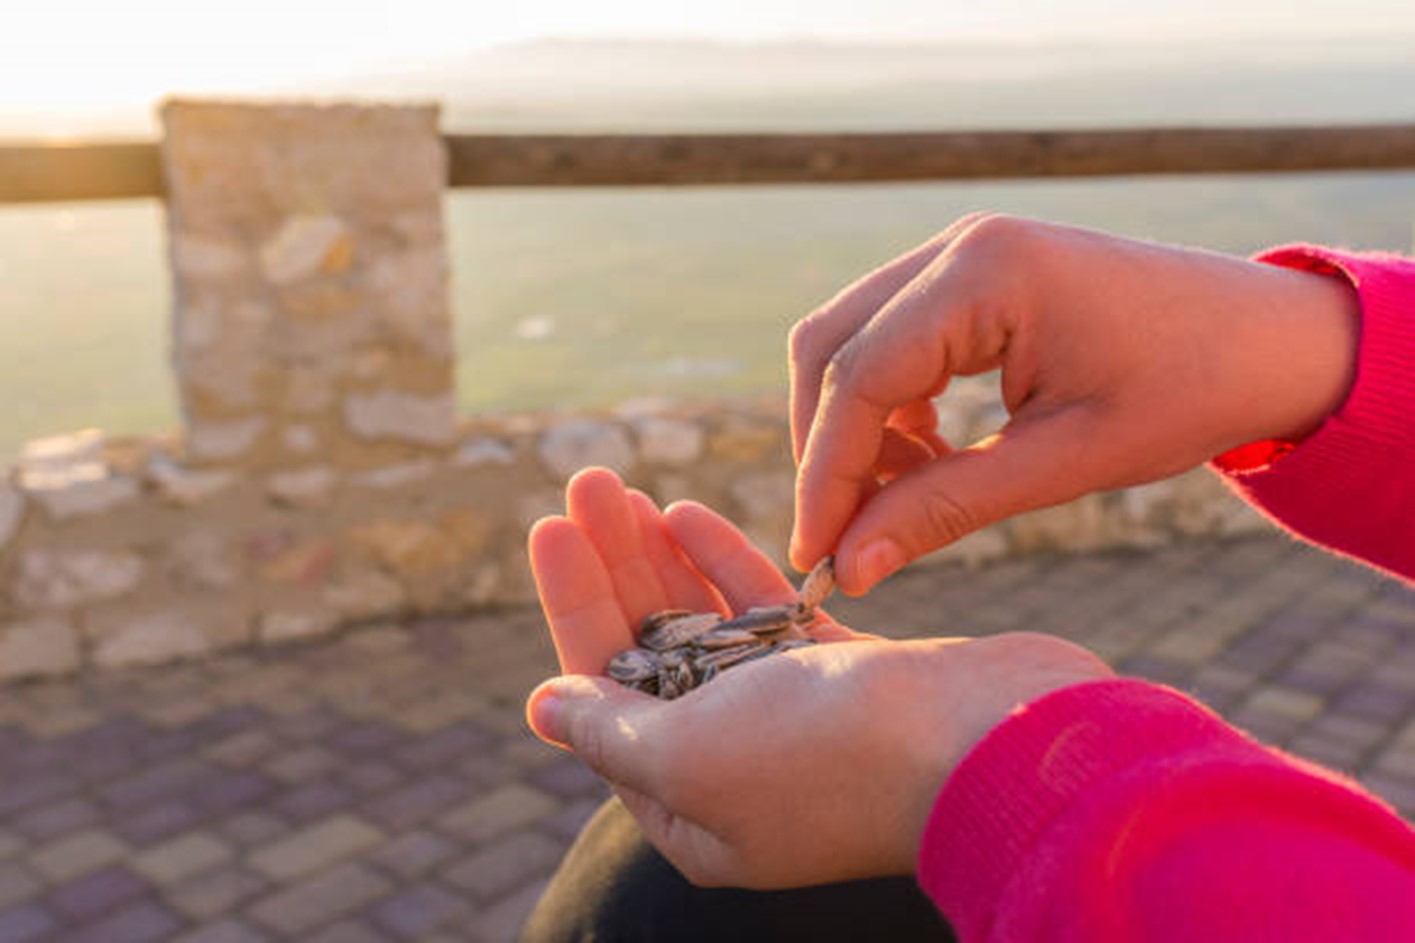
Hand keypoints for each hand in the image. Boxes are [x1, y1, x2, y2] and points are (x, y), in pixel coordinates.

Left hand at [525, 467, 1112, 886]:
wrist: (995, 743)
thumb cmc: (835, 759)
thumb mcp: (693, 757)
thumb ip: (612, 730)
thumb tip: (544, 707)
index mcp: (689, 807)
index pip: (604, 691)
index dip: (574, 604)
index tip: (549, 525)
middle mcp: (737, 769)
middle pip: (653, 651)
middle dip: (615, 565)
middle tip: (586, 482)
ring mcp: (796, 721)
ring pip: (708, 627)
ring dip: (665, 558)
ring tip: (625, 490)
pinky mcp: (849, 677)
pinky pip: (767, 616)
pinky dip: (730, 567)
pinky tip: (692, 515)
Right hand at [789, 214, 1359, 592]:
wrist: (1272, 339)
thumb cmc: (1189, 391)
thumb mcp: (1065, 462)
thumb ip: (945, 509)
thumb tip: (848, 567)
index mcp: (987, 271)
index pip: (860, 377)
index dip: (827, 474)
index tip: (816, 556)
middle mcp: (959, 244)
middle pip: (832, 346)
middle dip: (825, 449)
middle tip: (839, 540)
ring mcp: (963, 251)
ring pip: (851, 340)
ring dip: (853, 426)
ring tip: (896, 501)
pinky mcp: (973, 274)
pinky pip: (892, 336)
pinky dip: (888, 404)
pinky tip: (926, 456)